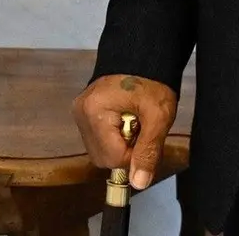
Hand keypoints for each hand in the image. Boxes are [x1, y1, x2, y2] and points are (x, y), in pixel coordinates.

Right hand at [72, 74, 178, 190]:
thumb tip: (139, 183)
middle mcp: (80, 113)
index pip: (113, 158)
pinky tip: (125, 120)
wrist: (142, 55)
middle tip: (142, 128)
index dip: (135, 155)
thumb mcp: (158, 116)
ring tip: (134, 122)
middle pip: (103, 157)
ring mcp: (79, 112)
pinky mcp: (83, 112)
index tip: (148, 136)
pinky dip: (114, 137)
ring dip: (120, 145)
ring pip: (100, 151)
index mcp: (94, 111)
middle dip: (126, 151)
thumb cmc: (151, 81)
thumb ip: (148, 151)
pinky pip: (98, 139)